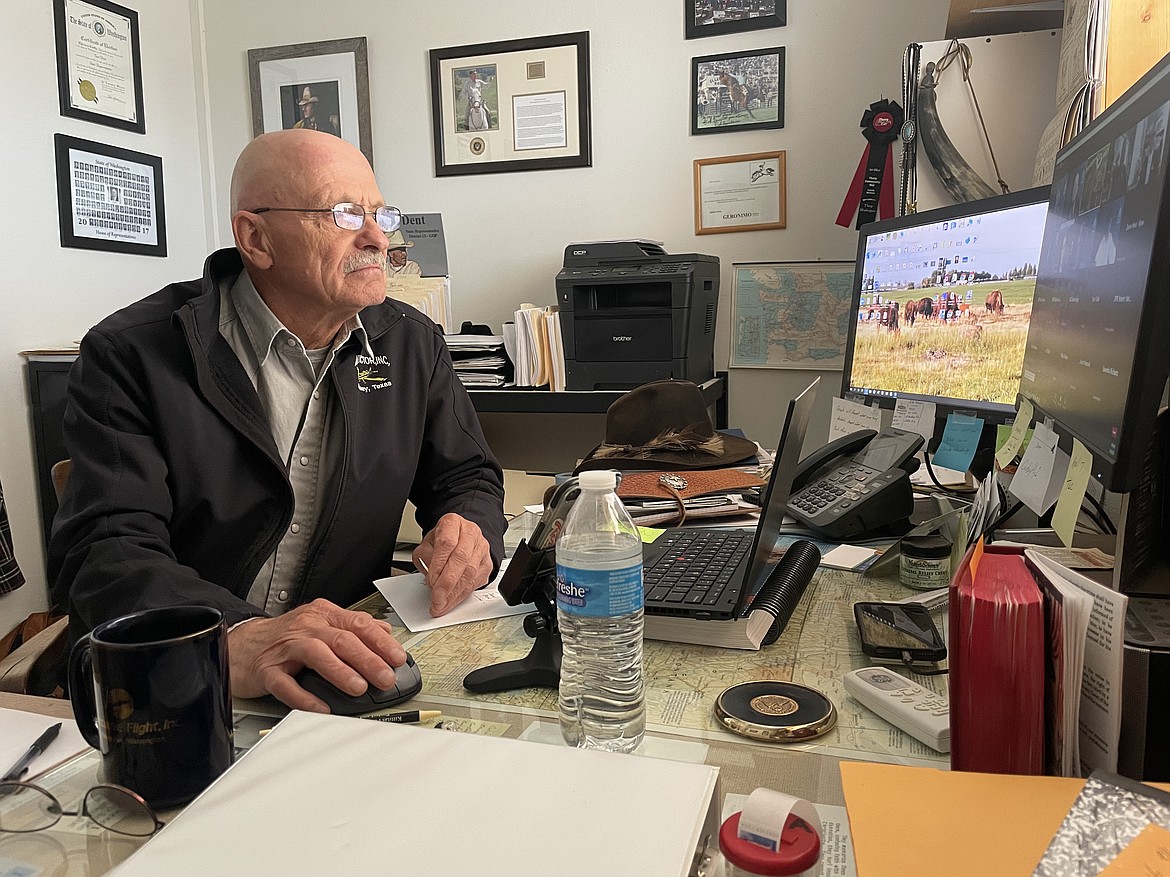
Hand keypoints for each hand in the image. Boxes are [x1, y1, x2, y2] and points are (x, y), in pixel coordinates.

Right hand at [228, 599, 406, 711]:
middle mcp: (306, 627)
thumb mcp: (322, 624)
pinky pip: (286, 684)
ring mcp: (285, 649)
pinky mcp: (267, 670)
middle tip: (386, 678)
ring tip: (359, 688)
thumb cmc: (286, 638)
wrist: (241, 644)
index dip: (381, 642)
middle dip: (368, 660)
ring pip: (316, 655)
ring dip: (340, 672)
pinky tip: (321, 707)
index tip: (399, 658)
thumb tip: (385, 633)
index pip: (358, 624)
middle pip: (341, 639)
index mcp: (323, 615)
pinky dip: (305, 698)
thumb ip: (353, 628)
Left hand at [413, 513, 492, 616]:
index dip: (439, 565)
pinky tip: (451, 601)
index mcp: (453, 523)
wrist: (461, 537)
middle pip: (461, 559)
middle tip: (437, 598)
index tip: (431, 581)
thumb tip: (431, 578)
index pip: (447, 543)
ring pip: (470, 573)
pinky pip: (475, 582)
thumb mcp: (427, 542)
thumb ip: (425, 557)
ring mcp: (482, 548)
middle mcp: (470, 533)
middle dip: (447, 583)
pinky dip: (461, 595)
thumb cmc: (443, 539)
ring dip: (454, 593)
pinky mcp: (487, 563)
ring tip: (441, 605)